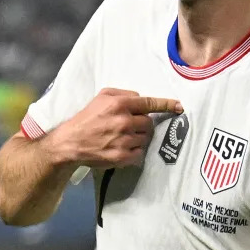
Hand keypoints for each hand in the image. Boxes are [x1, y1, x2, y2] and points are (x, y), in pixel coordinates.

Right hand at [49, 88, 181, 168]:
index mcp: (119, 104)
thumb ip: (123, 93)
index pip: (149, 103)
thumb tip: (141, 98)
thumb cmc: (87, 117)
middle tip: (129, 126)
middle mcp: (124, 122)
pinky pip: (139, 152)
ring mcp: (124, 140)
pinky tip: (121, 147)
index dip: (166, 104)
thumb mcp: (101, 97)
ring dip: (138, 137)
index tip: (179, 106)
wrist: (70, 143)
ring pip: (145, 138)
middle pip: (149, 123)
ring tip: (122, 137)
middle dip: (142, 124)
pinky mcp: (122, 157)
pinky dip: (134, 151)